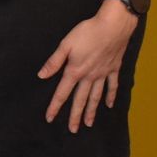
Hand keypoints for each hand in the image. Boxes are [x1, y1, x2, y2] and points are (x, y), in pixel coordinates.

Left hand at [37, 1, 136, 130]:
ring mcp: (103, 74)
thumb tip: (42, 75)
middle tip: (73, 130)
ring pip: (96, 97)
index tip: (49, 118)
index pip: (62, 93)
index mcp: (75, 71)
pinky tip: (109, 105)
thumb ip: (54, 62)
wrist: (113, 25)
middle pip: (80, 100)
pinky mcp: (114, 69)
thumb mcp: (66, 44)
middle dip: (75, 116)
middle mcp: (89, 76)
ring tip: (89, 124)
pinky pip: (112, 86)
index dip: (55, 106)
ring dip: (92, 111)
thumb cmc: (88, 32)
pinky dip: (111, 96)